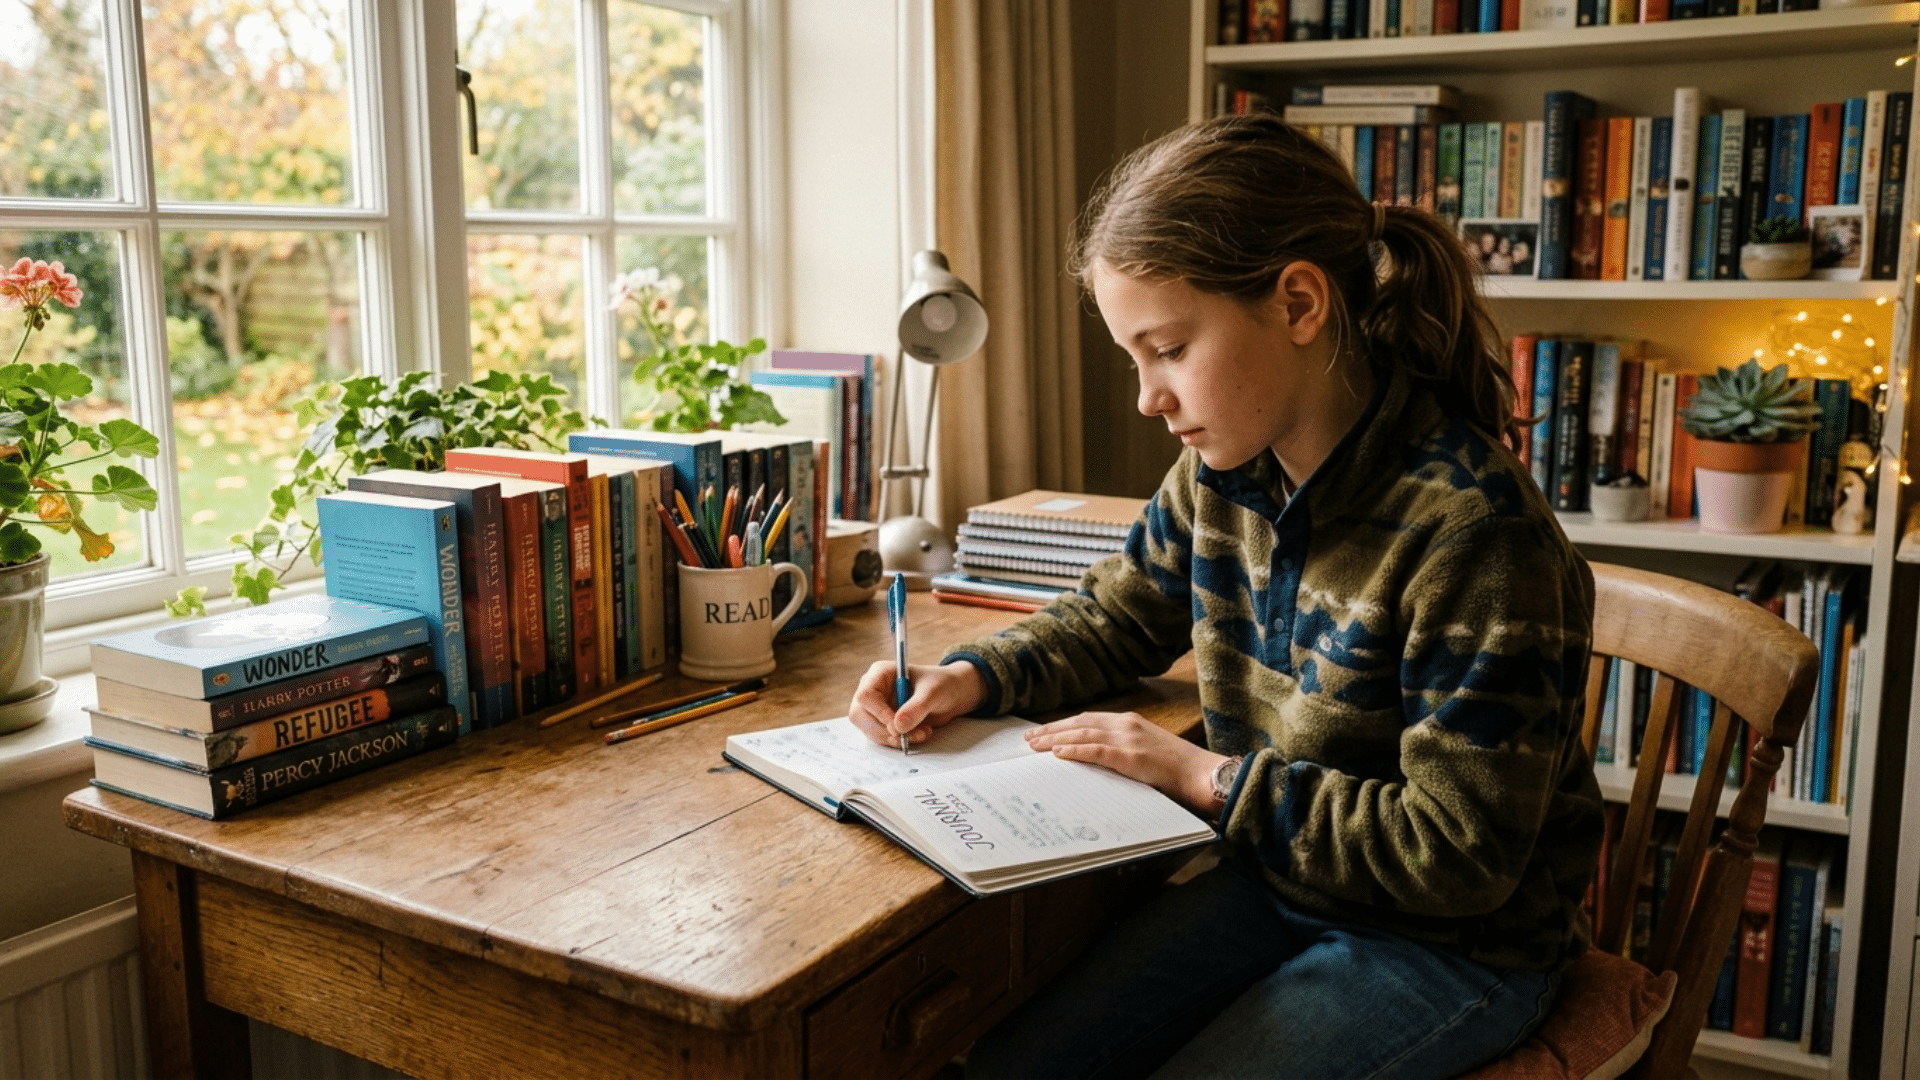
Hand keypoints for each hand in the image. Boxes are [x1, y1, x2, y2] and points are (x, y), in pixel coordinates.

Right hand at [848, 659, 987, 747]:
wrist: (950, 694)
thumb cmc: (941, 684)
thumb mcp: (933, 693)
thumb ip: (916, 707)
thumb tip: (897, 726)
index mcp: (880, 673)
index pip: (866, 696)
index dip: (879, 713)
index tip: (897, 726)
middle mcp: (873, 690)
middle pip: (860, 715)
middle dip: (884, 731)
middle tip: (907, 737)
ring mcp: (875, 708)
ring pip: (870, 730)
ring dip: (894, 738)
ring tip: (921, 733)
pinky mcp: (882, 723)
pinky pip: (882, 737)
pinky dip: (899, 741)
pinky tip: (918, 735)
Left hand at [1025, 712, 1227, 814]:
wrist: (1201, 773)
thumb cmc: (1177, 767)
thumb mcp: (1147, 751)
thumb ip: (1122, 750)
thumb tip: (1097, 758)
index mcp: (1129, 721)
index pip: (1088, 719)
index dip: (1063, 724)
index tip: (1044, 731)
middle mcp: (1126, 724)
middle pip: (1079, 723)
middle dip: (1052, 730)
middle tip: (1029, 738)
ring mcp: (1129, 738)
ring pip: (1082, 735)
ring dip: (1055, 740)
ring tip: (1035, 746)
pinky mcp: (1132, 756)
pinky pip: (1096, 750)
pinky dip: (1075, 750)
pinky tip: (1058, 753)